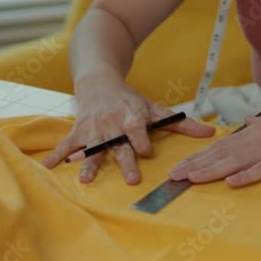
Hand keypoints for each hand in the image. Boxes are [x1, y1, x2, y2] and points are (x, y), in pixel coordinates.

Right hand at [42, 74, 215, 183]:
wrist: (99, 80)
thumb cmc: (131, 99)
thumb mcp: (155, 108)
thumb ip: (181, 123)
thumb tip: (212, 132)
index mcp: (132, 117)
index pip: (138, 127)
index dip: (141, 138)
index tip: (146, 150)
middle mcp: (112, 124)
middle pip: (119, 144)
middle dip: (123, 161)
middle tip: (131, 179)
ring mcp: (93, 128)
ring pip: (91, 148)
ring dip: (88, 163)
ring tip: (86, 180)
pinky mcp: (78, 130)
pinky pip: (66, 143)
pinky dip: (56, 155)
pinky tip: (48, 167)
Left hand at [167, 100, 260, 187]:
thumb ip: (257, 124)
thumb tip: (245, 121)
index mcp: (251, 133)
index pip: (218, 146)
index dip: (196, 157)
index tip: (178, 166)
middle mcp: (254, 140)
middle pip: (219, 154)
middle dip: (194, 165)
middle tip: (173, 175)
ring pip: (234, 162)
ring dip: (211, 170)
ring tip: (191, 178)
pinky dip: (246, 176)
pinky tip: (231, 182)